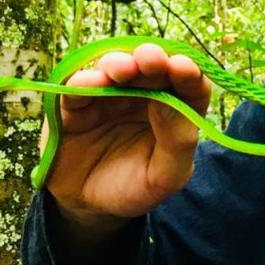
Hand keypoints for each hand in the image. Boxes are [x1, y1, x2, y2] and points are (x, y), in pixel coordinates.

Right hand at [41, 42, 212, 238]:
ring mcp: (108, 94)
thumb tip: (171, 103)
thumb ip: (177, 142)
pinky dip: (85, 81)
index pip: (189, 85)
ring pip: (114, 67)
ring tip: (125, 68)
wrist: (88, 205)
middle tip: (151, 59)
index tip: (183, 68)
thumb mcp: (165, 176)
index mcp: (173, 109)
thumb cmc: (135, 187)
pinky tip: (94, 82)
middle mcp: (143, 94)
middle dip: (153, 59)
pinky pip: (77, 87)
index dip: (189, 73)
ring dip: (119, 63)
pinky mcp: (75, 104)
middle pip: (152, 67)